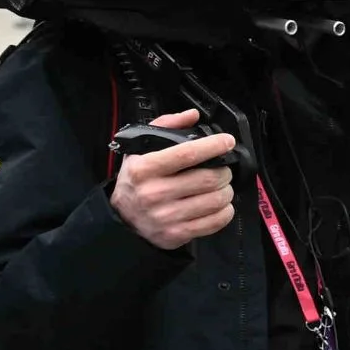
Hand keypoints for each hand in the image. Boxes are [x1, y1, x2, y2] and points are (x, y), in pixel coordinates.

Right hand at [109, 113, 235, 249]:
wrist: (122, 219)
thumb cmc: (135, 181)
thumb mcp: (140, 150)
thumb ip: (165, 127)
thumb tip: (191, 115)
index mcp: (145, 168)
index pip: (187, 153)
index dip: (213, 146)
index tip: (227, 141)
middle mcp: (155, 192)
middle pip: (208, 178)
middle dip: (224, 171)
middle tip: (223, 170)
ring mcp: (167, 216)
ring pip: (216, 200)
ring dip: (226, 191)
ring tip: (221, 187)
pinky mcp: (177, 234)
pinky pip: (216, 221)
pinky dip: (225, 211)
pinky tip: (219, 205)